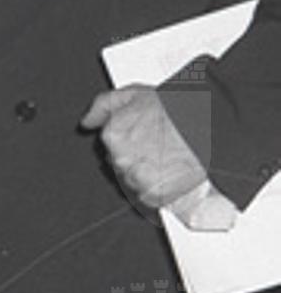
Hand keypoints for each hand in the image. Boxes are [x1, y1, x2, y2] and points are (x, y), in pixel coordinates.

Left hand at [81, 86, 206, 211]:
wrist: (206, 124)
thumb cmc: (174, 109)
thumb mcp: (132, 94)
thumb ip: (102, 105)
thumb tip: (86, 121)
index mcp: (112, 135)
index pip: (110, 148)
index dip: (130, 145)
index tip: (144, 141)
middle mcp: (121, 158)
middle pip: (121, 167)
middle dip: (136, 161)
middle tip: (158, 150)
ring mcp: (137, 178)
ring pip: (134, 183)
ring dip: (147, 176)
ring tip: (167, 161)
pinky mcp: (155, 194)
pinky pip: (149, 198)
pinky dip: (159, 190)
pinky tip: (170, 174)